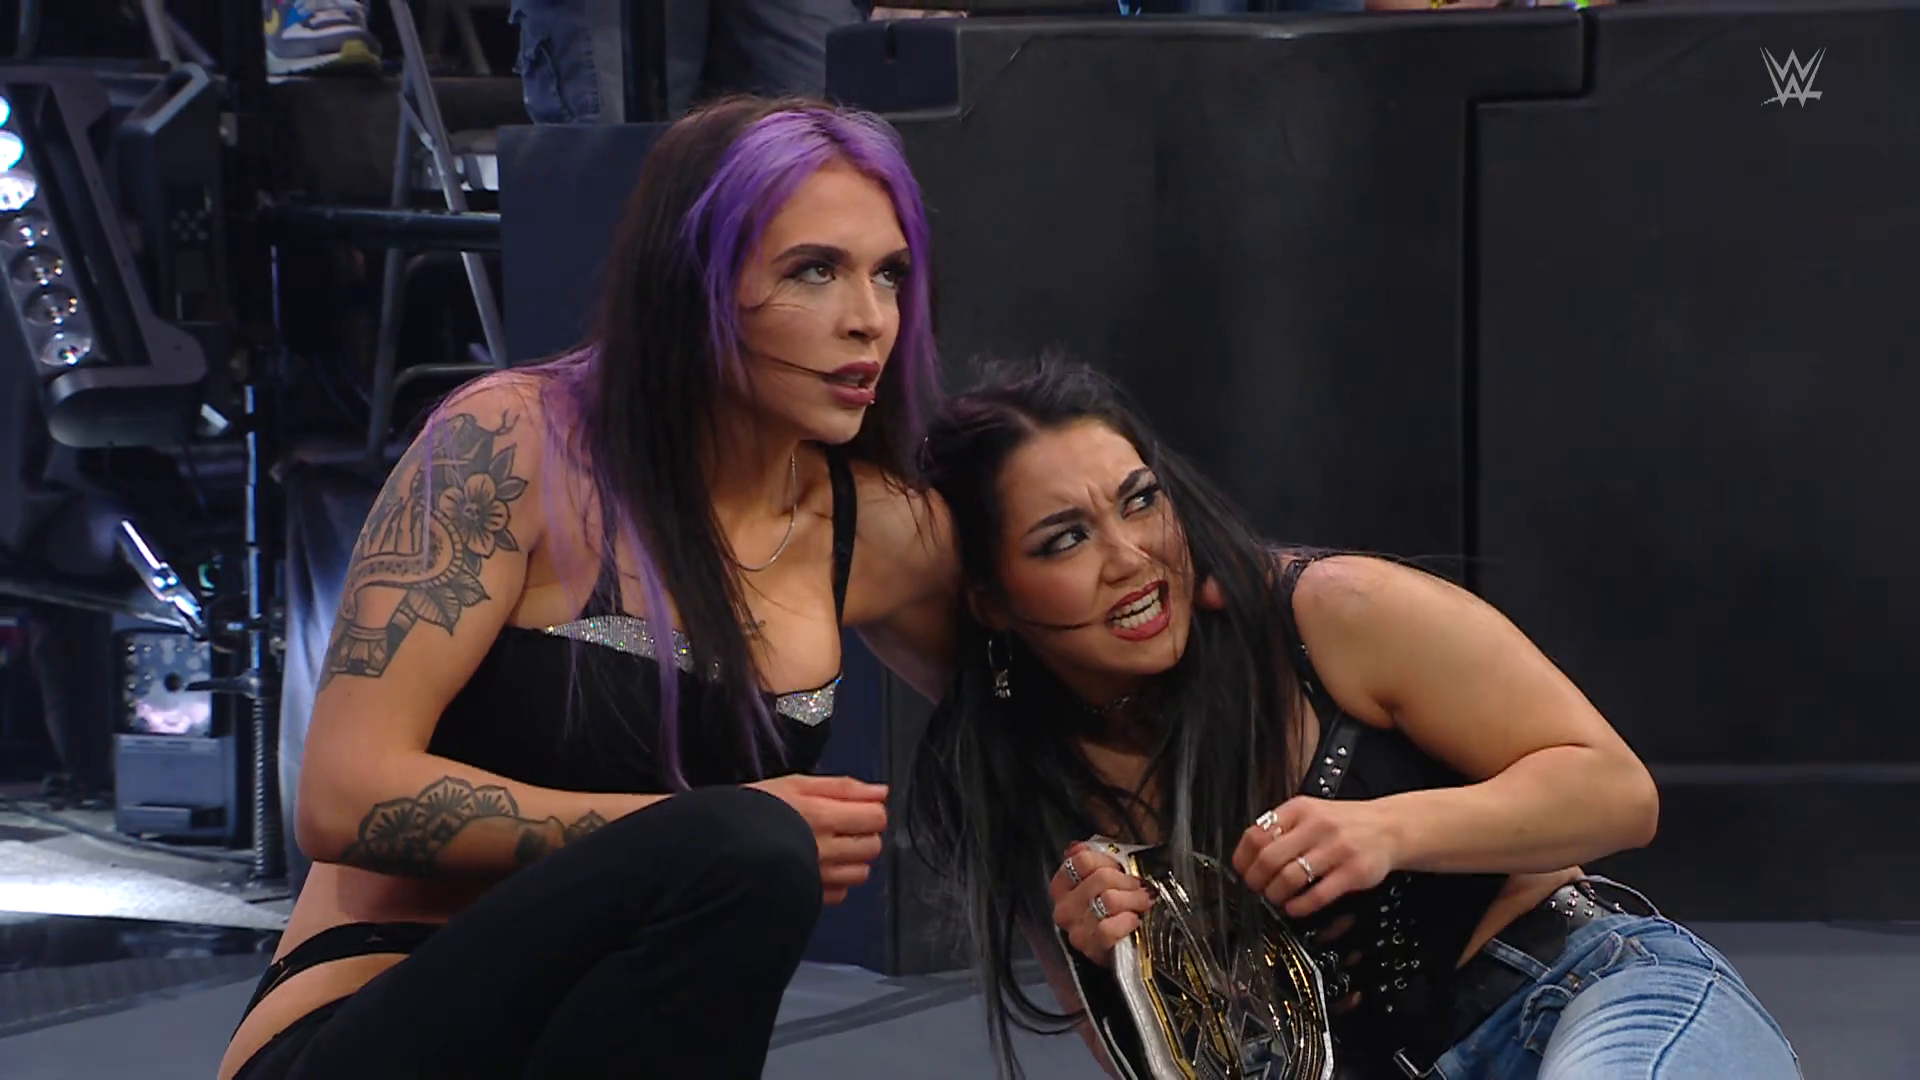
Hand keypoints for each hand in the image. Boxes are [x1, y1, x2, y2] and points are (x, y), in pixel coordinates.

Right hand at [748, 774, 888, 904]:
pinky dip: (835, 881)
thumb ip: (842, 788)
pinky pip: (840, 893)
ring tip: (828, 848)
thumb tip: (881, 791)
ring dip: (851, 860)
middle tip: (840, 826)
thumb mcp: (795, 784)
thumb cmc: (752, 810)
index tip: (854, 808)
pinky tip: (816, 867)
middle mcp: (825, 850)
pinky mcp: (809, 897)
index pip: (876, 817)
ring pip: (860, 872)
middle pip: (872, 846)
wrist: (717, 846)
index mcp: (822, 816)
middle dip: (862, 834)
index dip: (869, 810)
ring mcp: (818, 877)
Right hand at [1048, 842, 1154, 968]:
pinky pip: (1110, 928)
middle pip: (1100, 877)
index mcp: (1061, 887)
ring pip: (1109, 900)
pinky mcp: (1091, 949)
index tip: (1120, 868)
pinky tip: (1134, 921)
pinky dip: (1127, 921)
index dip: (1107, 860)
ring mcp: (1076, 930)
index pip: (1081, 859)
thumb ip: (1091, 861)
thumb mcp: (1100, 882)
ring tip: (1142, 902)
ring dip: (1133, 899)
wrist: (1119, 951)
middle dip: (1127, 880)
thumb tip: (1080, 846)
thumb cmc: (1111, 912)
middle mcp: (1064, 908)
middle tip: (1139, 886)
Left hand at [1231, 796, 1398, 917]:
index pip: (1256, 834)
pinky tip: (1295, 907)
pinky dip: (1299, 906)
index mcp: (1300, 809)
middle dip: (1256, 881)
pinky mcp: (1354, 872)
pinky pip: (1317, 895)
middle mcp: (1317, 826)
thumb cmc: (1344, 824)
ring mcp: (1336, 849)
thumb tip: (1248, 855)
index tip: (1243, 871)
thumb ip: (1282, 828)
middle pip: (1269, 859)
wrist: (1389, 828)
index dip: (1243, 859)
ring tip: (1276, 899)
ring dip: (1275, 895)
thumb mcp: (1311, 812)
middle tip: (1258, 890)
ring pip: (1290, 878)